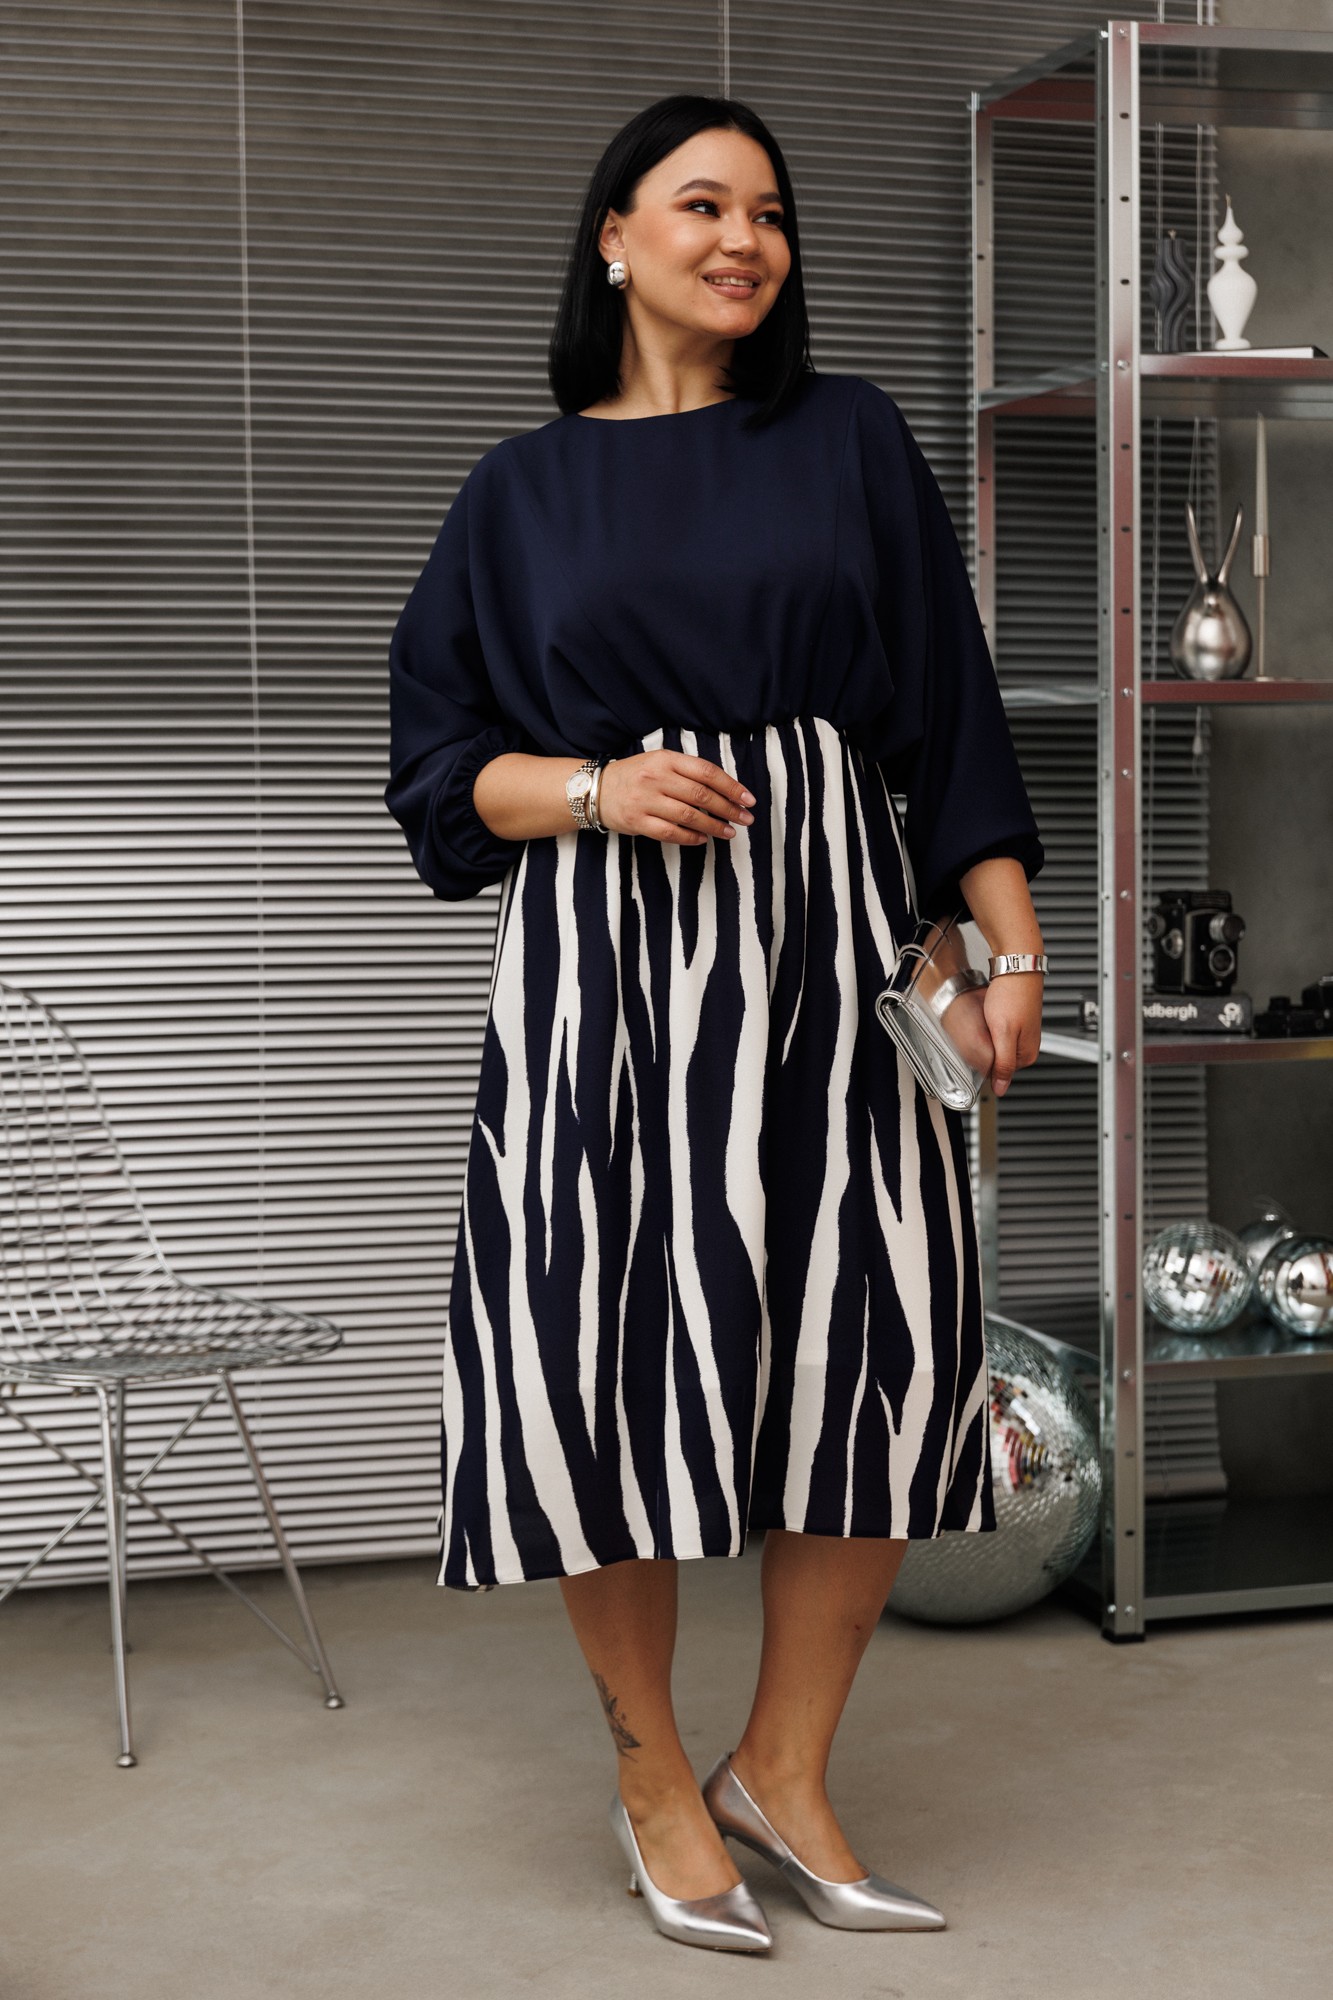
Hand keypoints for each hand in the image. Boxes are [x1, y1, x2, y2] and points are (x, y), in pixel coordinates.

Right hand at [597, 751, 754, 844]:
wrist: (596, 790)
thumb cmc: (635, 776)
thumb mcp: (659, 761)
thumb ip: (688, 771)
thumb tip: (725, 789)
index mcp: (666, 759)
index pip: (707, 772)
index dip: (731, 787)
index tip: (748, 799)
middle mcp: (656, 778)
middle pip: (701, 795)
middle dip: (728, 809)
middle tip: (746, 819)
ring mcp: (646, 801)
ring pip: (689, 816)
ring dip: (714, 826)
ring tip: (729, 832)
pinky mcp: (638, 821)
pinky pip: (670, 833)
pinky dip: (691, 838)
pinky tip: (703, 839)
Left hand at [982, 971, 1042, 1095]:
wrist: (1016, 966)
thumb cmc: (1012, 996)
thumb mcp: (1004, 1035)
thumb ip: (1003, 1063)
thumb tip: (1001, 1089)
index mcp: (1027, 1054)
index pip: (999, 1073)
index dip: (985, 1061)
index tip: (980, 1046)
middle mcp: (1028, 1045)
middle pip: (998, 1058)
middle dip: (986, 1047)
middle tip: (984, 1029)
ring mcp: (1023, 1032)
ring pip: (996, 1044)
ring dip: (987, 1035)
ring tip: (988, 1019)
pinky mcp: (1016, 1020)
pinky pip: (998, 1031)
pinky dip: (990, 1025)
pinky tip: (989, 1015)